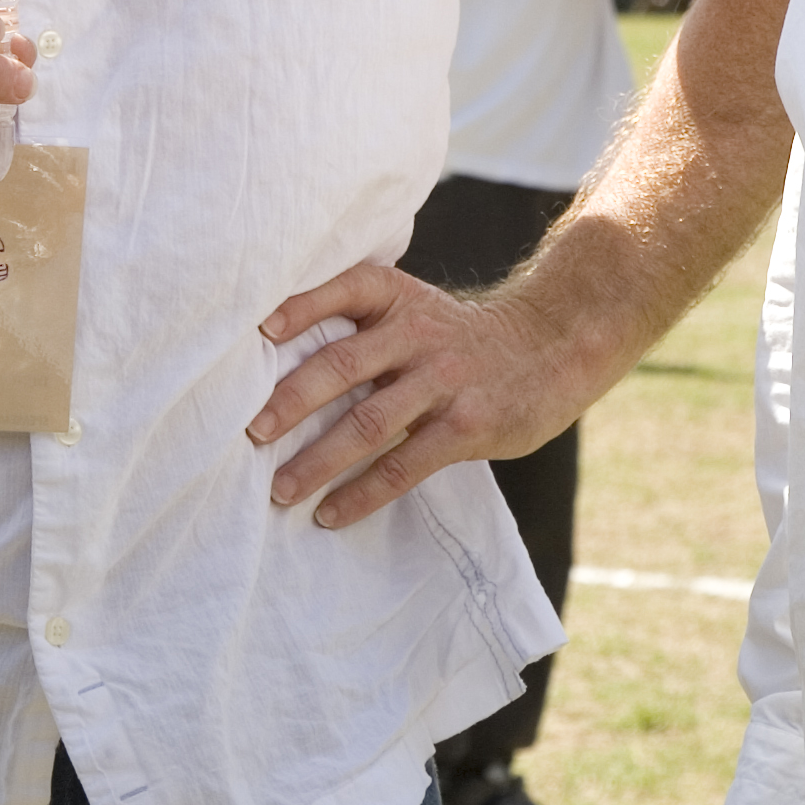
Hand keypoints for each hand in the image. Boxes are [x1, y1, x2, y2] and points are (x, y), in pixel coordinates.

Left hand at [246, 259, 588, 530]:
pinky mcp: (466, 426)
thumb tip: (275, 355)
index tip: (256, 332)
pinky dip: (362, 493)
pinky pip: (403, 465)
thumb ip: (363, 324)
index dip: (298, 308)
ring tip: (279, 490)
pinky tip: (331, 514)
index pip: (342, 290)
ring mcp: (443, 380)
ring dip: (318, 461)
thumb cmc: (461, 336)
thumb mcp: (416, 309)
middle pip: (342, 365)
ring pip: (368, 422)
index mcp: (397, 297)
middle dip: (291, 401)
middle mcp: (417, 333)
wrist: (554, 346)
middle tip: (251, 433)